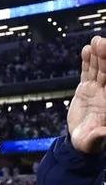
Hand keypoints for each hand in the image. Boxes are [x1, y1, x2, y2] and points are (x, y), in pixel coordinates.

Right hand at [68, 35, 105, 153]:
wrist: (80, 140)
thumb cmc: (91, 143)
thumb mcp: (95, 141)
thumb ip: (101, 135)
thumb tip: (104, 132)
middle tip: (102, 43)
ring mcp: (97, 89)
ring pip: (99, 69)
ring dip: (97, 55)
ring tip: (95, 42)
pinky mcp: (86, 89)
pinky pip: (87, 73)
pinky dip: (87, 62)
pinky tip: (87, 50)